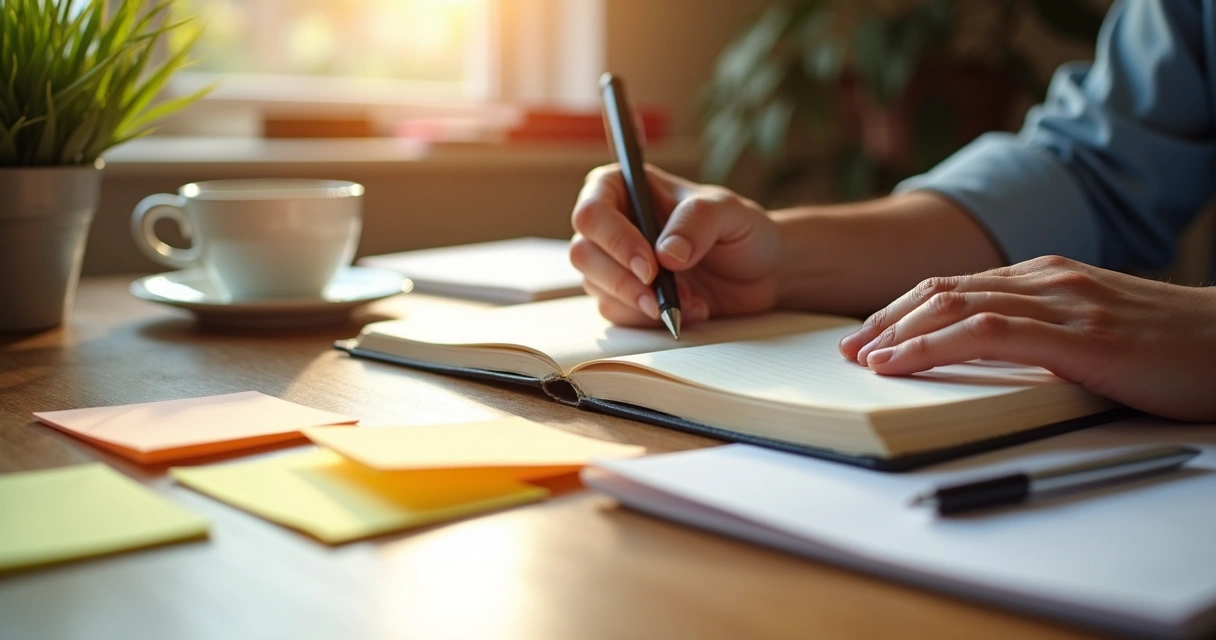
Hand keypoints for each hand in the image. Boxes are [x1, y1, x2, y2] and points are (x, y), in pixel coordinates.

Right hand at [570, 164, 780, 325]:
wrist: (761, 272)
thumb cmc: (740, 229)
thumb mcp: (729, 212)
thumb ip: (698, 221)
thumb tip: (666, 253)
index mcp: (626, 189)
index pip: (592, 211)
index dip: (614, 240)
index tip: (649, 266)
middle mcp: (613, 225)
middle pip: (583, 254)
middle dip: (622, 280)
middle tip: (660, 295)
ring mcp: (615, 264)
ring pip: (596, 288)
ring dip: (643, 303)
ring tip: (691, 299)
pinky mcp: (626, 298)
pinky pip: (619, 314)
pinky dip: (653, 319)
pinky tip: (688, 309)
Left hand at [839, 255, 1215, 420]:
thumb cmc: (1172, 347)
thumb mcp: (1094, 333)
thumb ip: (1043, 336)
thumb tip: (989, 359)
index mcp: (1047, 278)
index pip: (955, 287)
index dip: (902, 309)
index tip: (867, 335)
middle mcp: (1046, 280)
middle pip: (941, 290)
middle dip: (885, 318)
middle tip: (845, 347)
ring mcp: (1061, 303)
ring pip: (954, 305)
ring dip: (896, 331)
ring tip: (859, 357)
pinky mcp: (1078, 336)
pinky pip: (986, 334)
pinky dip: (932, 346)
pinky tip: (900, 363)